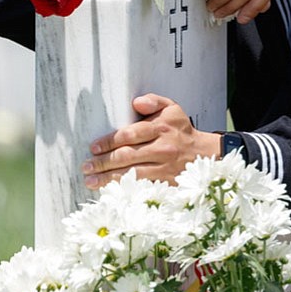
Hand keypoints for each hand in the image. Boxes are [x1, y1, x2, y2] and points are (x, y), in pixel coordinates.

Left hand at [81, 94, 220, 188]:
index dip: (109, 142)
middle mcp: (163, 148)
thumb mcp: (172, 108)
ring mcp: (165, 168)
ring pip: (131, 174)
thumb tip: (136, 102)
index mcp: (161, 127)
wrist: (204, 153)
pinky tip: (110, 190)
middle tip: (86, 166)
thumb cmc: (181, 130)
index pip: (129, 134)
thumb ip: (154, 101)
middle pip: (127, 156)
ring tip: (90, 180)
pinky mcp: (166, 183)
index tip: (93, 148)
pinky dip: (124, 189)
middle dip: (103, 162)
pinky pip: (141, 186)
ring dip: (108, 178)